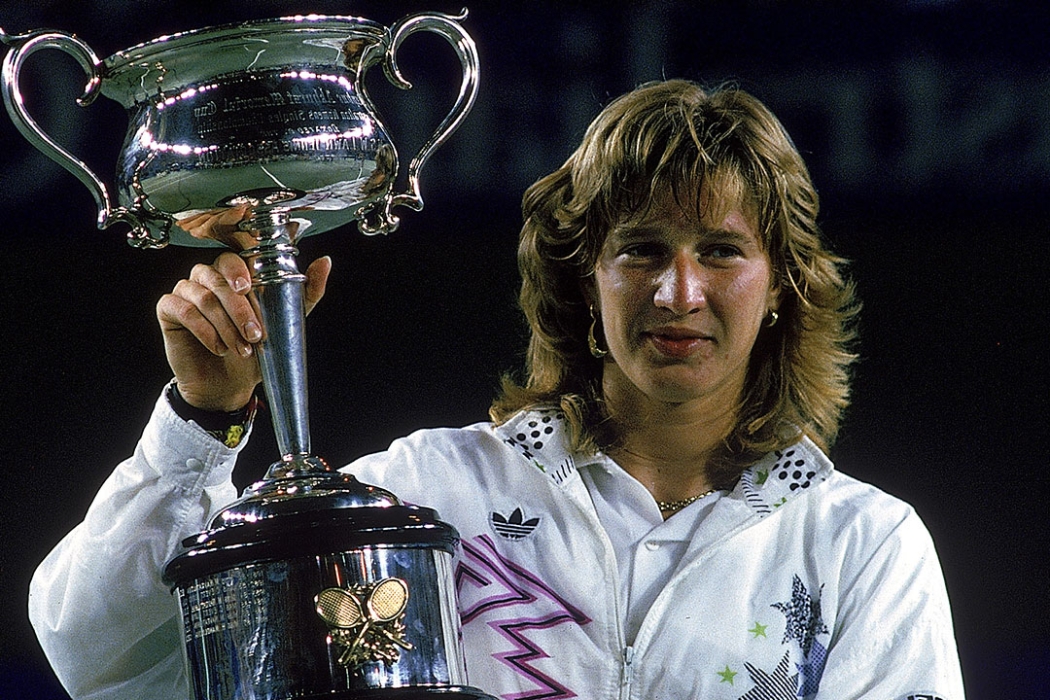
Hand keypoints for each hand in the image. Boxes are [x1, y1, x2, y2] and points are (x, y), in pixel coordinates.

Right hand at [156, 252, 331, 411]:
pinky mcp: (169, 310)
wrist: (229, 383)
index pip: (232, 258)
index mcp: (234, 275)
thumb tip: (325, 262)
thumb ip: (305, 292)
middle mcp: (207, 278)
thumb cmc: (254, 350)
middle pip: (215, 276)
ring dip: (224, 324)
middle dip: (238, 307)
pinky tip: (218, 347)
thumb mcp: (286, 321)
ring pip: (201, 295)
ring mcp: (186, 291)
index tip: (249, 288)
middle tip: (255, 334)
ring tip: (240, 348)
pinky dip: (202, 329)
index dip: (239, 270)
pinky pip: (180, 308)